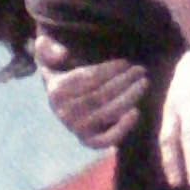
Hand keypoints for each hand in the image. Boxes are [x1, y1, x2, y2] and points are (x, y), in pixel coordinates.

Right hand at [35, 33, 147, 147]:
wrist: (64, 99)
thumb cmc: (61, 69)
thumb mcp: (46, 52)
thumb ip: (47, 47)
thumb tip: (63, 54)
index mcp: (56, 91)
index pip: (88, 79)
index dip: (109, 70)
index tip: (125, 62)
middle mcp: (64, 113)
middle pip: (100, 96)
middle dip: (123, 81)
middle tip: (140, 70)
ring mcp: (76, 128)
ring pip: (107, 113)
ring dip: (129, 97)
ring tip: (144, 83)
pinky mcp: (88, 141)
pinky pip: (106, 139)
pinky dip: (121, 129)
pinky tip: (135, 112)